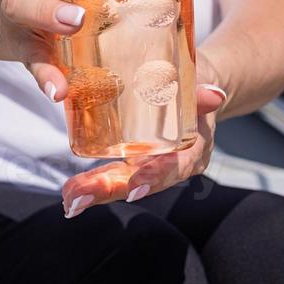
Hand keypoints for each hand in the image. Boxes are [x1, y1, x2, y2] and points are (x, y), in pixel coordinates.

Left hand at [61, 51, 226, 217]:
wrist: (198, 88)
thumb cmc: (199, 84)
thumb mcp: (204, 85)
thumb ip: (205, 93)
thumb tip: (214, 95)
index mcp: (193, 150)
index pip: (175, 167)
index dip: (155, 177)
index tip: (133, 188)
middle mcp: (171, 163)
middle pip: (140, 181)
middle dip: (109, 190)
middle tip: (78, 199)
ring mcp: (150, 163)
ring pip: (122, 180)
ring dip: (95, 190)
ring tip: (69, 198)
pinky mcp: (135, 158)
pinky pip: (114, 171)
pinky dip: (94, 181)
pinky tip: (70, 191)